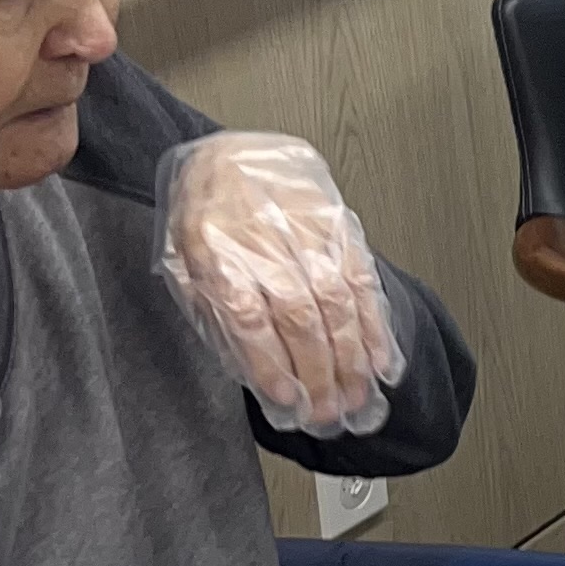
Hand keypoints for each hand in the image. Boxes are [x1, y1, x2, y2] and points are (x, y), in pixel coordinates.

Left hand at [154, 131, 404, 435]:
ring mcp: (308, 233)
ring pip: (336, 302)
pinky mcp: (338, 227)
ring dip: (351, 355)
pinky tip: (381, 355)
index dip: (271, 361)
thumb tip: (251, 366)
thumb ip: (214, 312)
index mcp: (217, 252)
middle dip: (319, 371)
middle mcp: (267, 242)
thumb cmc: (204, 214)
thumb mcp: (183, 262)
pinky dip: (375, 321)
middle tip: (330, 411)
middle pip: (299, 316)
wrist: (232, 153)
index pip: (248, 315)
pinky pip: (362, 279)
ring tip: (358, 394)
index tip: (286, 399)